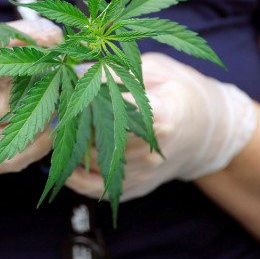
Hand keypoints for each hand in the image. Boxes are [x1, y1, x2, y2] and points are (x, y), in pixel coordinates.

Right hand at [0, 18, 62, 176]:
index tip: (46, 50)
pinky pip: (13, 160)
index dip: (10, 64)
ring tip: (59, 101)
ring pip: (10, 138)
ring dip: (42, 120)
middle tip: (60, 78)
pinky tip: (49, 126)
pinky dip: (38, 144)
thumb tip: (55, 37)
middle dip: (35, 91)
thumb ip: (11, 35)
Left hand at [65, 52, 256, 200]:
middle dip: (68, 123)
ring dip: (66, 146)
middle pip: (96, 139)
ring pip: (89, 162)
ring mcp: (141, 174)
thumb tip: (72, 71)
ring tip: (53, 126)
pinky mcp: (133, 189)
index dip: (85, 100)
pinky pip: (94, 189)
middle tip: (52, 107)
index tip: (66, 89)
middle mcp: (150, 152)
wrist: (208, 132)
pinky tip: (60, 158)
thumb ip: (116, 71)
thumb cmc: (180, 92)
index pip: (113, 110)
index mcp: (161, 116)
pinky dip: (72, 176)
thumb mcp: (155, 69)